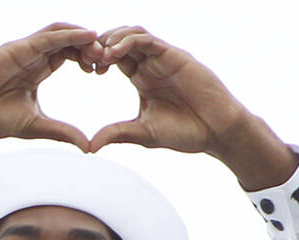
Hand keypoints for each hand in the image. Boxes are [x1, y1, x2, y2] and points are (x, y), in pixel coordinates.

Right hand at [0, 24, 99, 159]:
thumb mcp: (34, 126)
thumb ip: (61, 132)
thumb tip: (87, 146)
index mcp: (37, 71)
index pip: (70, 55)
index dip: (89, 58)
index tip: (102, 70)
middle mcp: (33, 57)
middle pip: (70, 41)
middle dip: (91, 46)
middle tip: (108, 59)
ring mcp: (25, 50)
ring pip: (62, 33)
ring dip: (84, 38)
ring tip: (101, 48)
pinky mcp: (18, 48)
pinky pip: (49, 35)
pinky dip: (70, 34)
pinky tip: (87, 36)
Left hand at [89, 27, 297, 188]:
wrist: (215, 132)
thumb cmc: (184, 132)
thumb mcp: (142, 133)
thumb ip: (116, 133)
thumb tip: (89, 147)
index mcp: (141, 77)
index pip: (113, 58)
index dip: (95, 59)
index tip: (83, 69)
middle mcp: (151, 64)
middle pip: (119, 40)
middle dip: (98, 45)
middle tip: (84, 59)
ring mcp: (163, 58)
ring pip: (132, 34)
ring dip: (111, 39)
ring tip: (97, 55)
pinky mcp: (174, 56)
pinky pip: (147, 40)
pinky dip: (127, 41)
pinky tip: (112, 54)